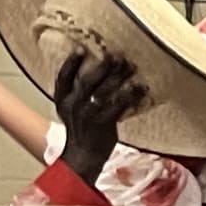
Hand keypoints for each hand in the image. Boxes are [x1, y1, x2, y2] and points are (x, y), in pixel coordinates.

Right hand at [49, 40, 149, 185]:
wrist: (83, 157)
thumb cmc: (81, 130)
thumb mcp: (70, 110)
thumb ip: (76, 93)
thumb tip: (93, 72)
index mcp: (63, 100)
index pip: (63, 77)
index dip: (71, 62)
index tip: (81, 48)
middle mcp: (73, 105)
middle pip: (88, 80)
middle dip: (103, 66)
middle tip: (118, 55)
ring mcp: (88, 114)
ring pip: (105, 91)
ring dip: (120, 77)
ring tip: (132, 67)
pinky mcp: (104, 124)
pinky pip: (120, 106)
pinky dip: (132, 95)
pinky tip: (142, 88)